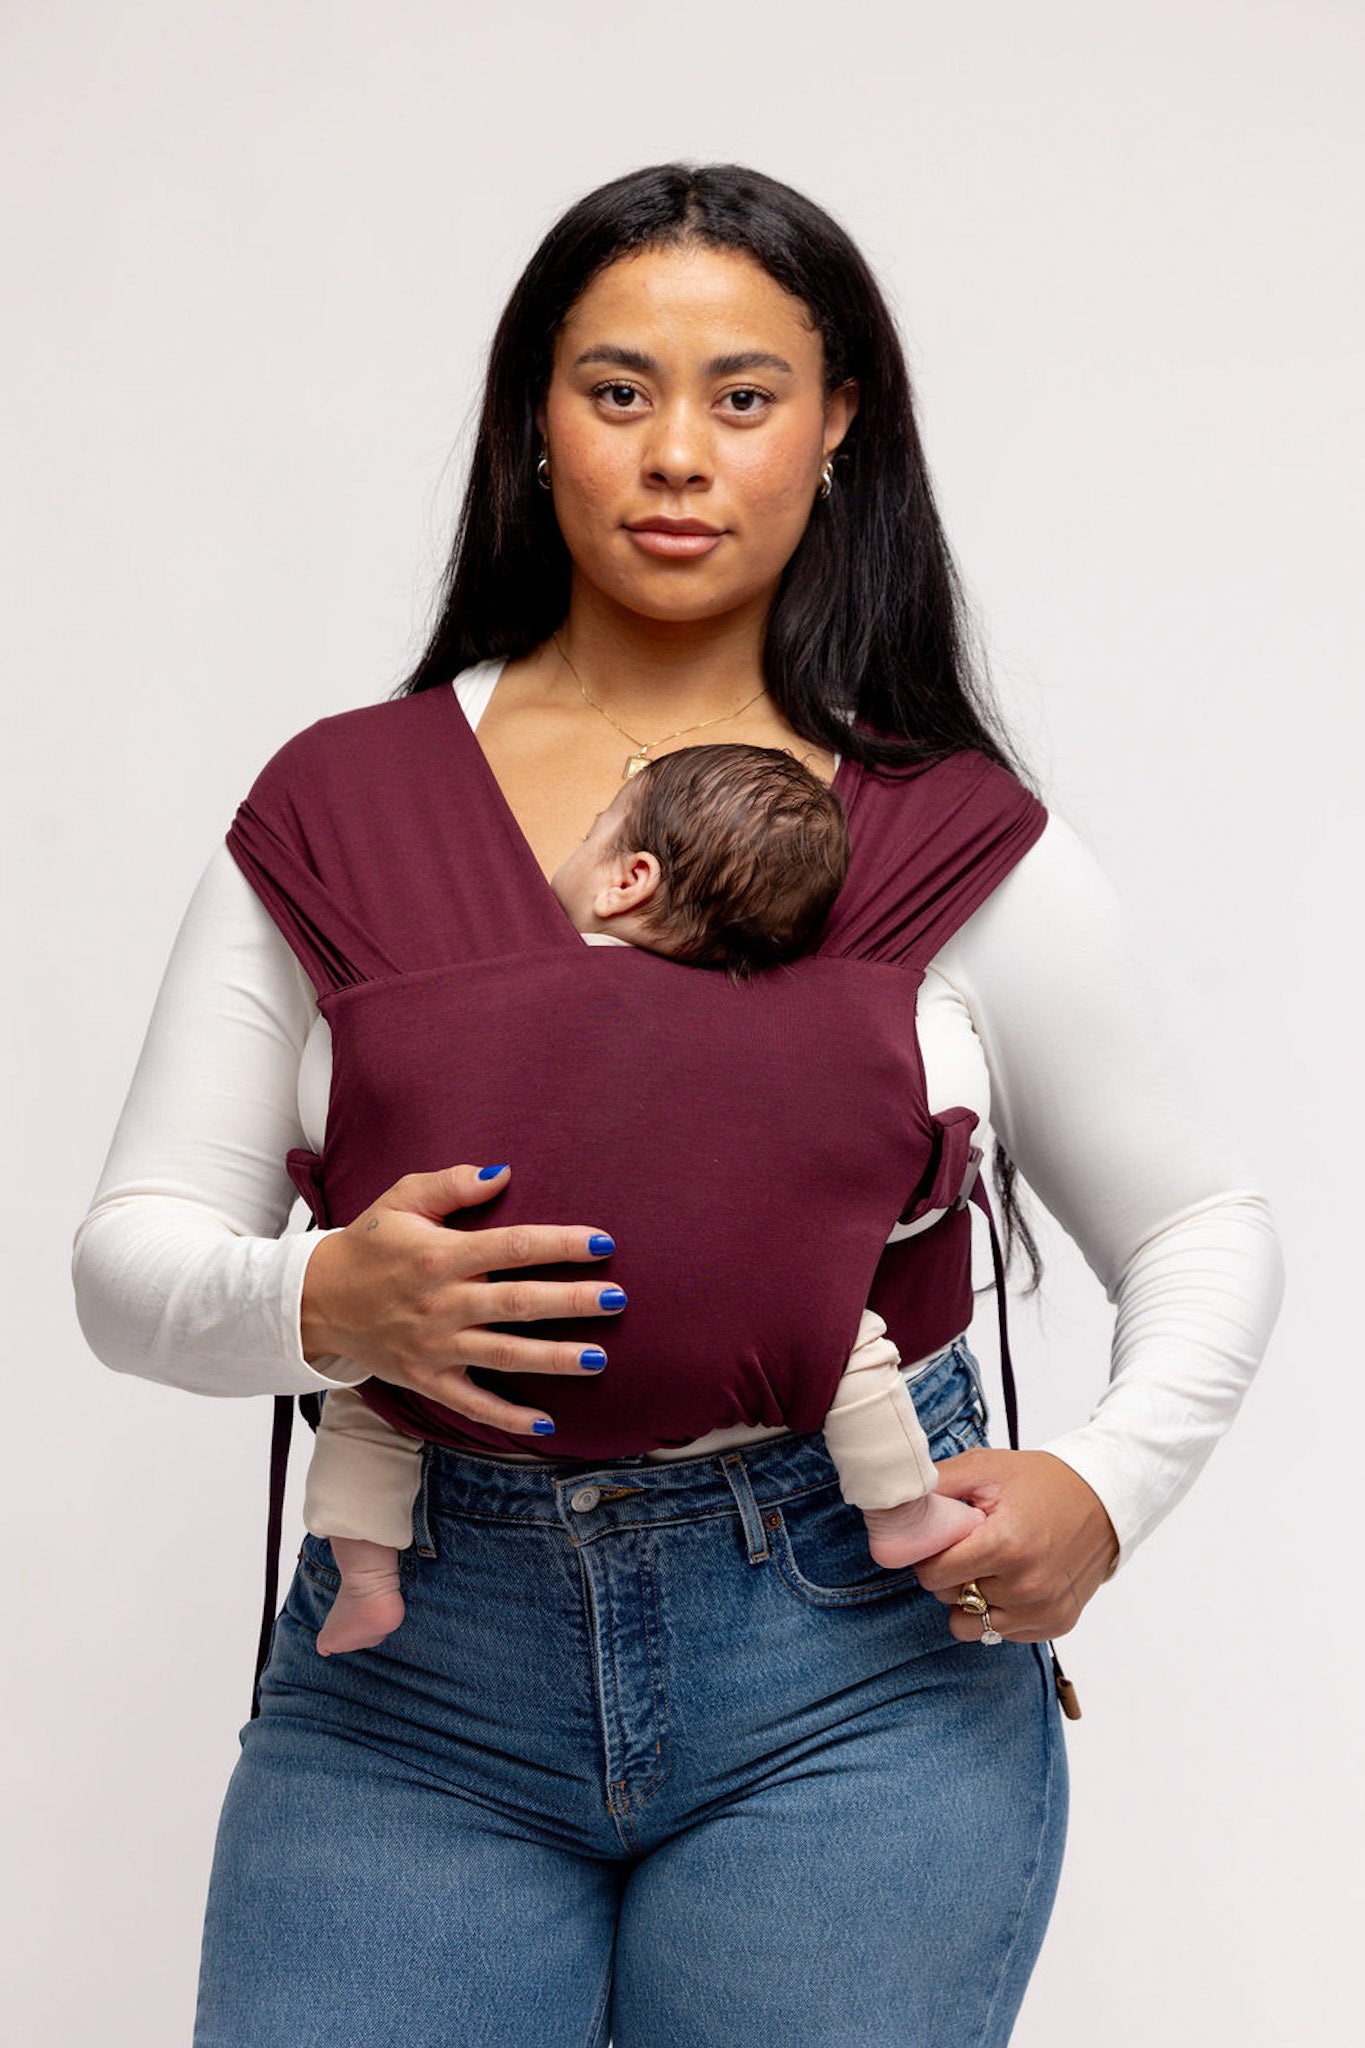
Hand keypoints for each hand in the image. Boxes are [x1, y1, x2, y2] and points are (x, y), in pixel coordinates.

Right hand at [299, 1164, 621, 1436]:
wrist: (316, 1300)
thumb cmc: (369, 1244)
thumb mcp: (402, 1200)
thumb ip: (453, 1184)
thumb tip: (504, 1173)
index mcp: (440, 1255)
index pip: (512, 1247)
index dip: (560, 1244)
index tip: (603, 1243)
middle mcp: (441, 1303)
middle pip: (518, 1303)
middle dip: (571, 1302)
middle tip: (617, 1299)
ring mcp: (434, 1347)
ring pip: (505, 1355)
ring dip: (554, 1359)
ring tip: (600, 1358)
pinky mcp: (426, 1379)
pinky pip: (471, 1403)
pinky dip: (507, 1417)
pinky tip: (547, 1423)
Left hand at [912, 1449, 1119, 1642]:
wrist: (1104, 1498)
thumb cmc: (1041, 1481)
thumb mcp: (986, 1468)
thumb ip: (937, 1484)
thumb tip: (894, 1500)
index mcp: (1004, 1546)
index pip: (932, 1575)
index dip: (929, 1556)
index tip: (942, 1540)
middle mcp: (1025, 1586)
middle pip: (950, 1599)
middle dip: (949, 1576)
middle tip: (970, 1547)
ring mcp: (1043, 1609)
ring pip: (972, 1625)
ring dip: (971, 1600)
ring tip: (990, 1567)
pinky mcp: (1057, 1624)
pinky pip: (1003, 1633)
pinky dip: (999, 1611)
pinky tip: (1013, 1580)